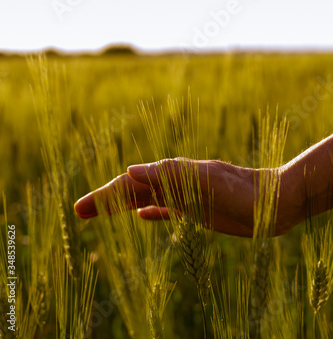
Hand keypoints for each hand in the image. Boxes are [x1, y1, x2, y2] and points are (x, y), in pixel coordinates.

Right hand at [75, 158, 295, 236]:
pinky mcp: (197, 210)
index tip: (79, 208)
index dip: (103, 196)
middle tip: (79, 212)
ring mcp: (184, 197)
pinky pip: (167, 210)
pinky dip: (151, 212)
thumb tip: (130, 170)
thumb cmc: (240, 190)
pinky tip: (142, 216)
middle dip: (105, 200)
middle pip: (131, 192)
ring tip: (101, 213)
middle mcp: (173, 184)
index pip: (128, 185)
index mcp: (170, 175)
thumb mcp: (204, 180)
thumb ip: (169, 175)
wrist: (270, 202)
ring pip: (144, 200)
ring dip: (122, 206)